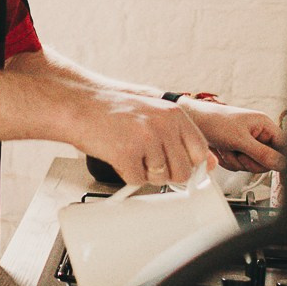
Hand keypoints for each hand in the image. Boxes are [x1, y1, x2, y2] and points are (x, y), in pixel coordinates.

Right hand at [73, 89, 212, 187]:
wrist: (78, 104)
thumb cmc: (111, 109)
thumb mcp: (153, 113)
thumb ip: (181, 136)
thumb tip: (208, 161)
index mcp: (173, 114)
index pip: (200, 150)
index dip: (191, 164)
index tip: (182, 167)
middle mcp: (163, 125)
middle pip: (182, 171)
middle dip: (166, 172)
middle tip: (147, 159)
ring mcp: (146, 140)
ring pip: (159, 178)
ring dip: (143, 171)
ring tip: (128, 150)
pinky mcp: (127, 154)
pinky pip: (136, 181)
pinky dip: (126, 174)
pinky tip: (117, 155)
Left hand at [181, 99, 285, 173]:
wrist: (193, 121)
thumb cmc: (214, 121)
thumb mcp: (240, 139)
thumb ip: (262, 153)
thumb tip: (281, 163)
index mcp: (264, 125)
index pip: (284, 147)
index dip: (283, 161)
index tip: (282, 173)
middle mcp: (258, 135)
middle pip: (267, 161)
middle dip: (250, 161)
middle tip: (240, 152)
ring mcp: (247, 144)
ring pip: (251, 166)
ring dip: (236, 161)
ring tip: (227, 147)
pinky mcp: (237, 152)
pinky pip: (239, 166)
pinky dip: (228, 161)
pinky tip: (221, 150)